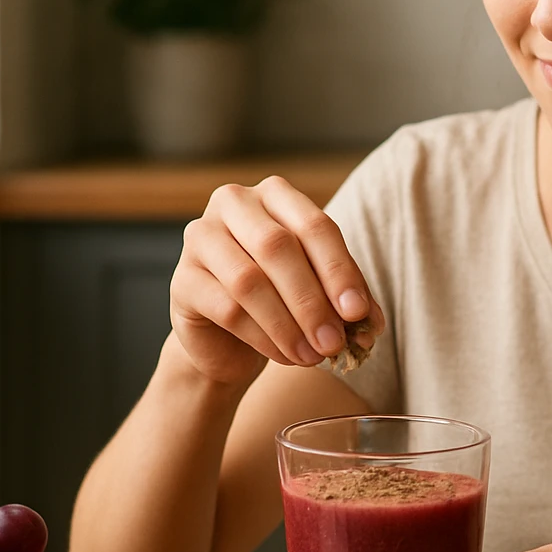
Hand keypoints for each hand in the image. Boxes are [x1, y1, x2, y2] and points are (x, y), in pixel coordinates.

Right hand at [168, 176, 384, 385]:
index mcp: (276, 195)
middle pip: (278, 247)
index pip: (314, 225)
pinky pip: (226, 309)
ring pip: (249, 280)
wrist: (229, 338)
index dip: (339, 270)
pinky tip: (285, 356)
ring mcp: (201, 237)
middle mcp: (234, 204)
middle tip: (334, 342)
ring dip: (287, 324)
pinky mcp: (181, 280)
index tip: (358, 312)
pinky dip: (263, 338)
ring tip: (313, 356)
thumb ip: (347, 301)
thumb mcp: (322, 294)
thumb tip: (369, 324)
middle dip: (312, 301)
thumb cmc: (283, 301)